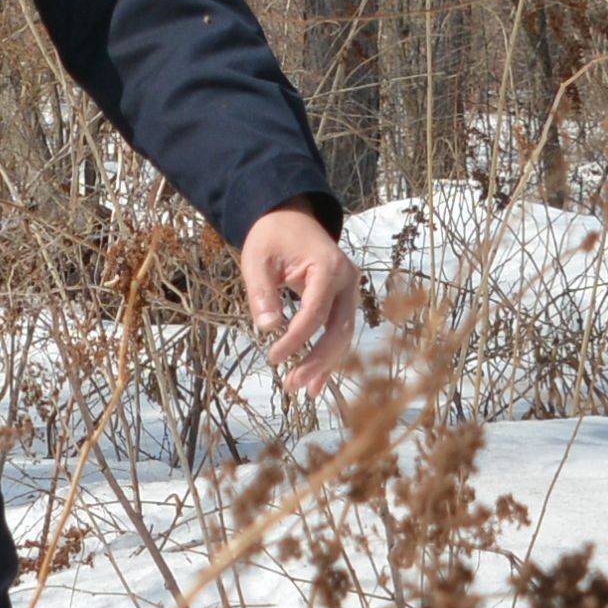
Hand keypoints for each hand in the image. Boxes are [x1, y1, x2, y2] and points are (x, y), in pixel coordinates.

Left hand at [237, 205, 360, 392]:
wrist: (289, 217)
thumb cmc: (271, 237)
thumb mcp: (257, 260)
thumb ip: (261, 292)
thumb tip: (267, 329)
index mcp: (329, 266)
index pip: (316, 312)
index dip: (296, 339)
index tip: (273, 358)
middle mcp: (348, 280)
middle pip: (339, 328)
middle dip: (317, 360)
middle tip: (292, 385)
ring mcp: (350, 290)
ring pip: (343, 335)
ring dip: (324, 364)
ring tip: (301, 390)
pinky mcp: (345, 300)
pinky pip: (340, 332)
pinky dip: (328, 357)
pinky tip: (316, 383)